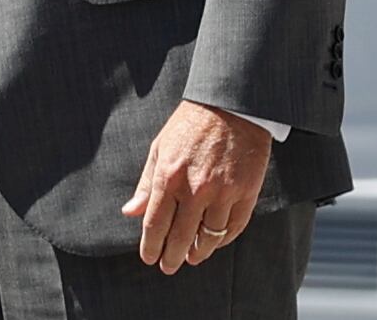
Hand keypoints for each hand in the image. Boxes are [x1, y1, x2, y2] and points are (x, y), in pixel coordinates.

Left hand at [120, 100, 271, 272]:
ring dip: (198, 252)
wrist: (229, 109)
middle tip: (168, 267)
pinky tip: (214, 243)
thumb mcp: (159, 149)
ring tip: (191, 259)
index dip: (151, 245)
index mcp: (168, 177)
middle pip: (181, 235)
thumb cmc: (188, 127)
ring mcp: (222, 193)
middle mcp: (195, 189)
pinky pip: (234, 227)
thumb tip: (131, 212)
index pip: (155, 223)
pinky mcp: (246, 193)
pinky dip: (223, 239)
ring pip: (209, 236)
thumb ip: (146, 184)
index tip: (148, 258)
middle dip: (172, 256)